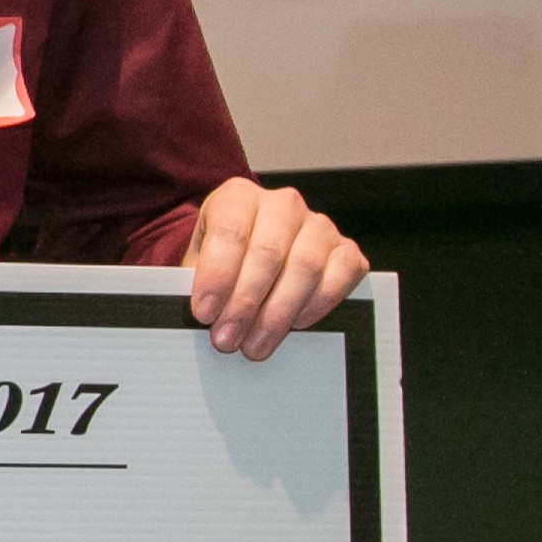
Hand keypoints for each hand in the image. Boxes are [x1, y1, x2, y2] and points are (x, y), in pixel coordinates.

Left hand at [183, 178, 365, 358]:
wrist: (253, 252)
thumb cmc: (222, 258)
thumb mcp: (198, 262)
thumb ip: (194, 282)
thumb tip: (198, 317)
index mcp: (237, 197)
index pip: (230, 232)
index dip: (217, 276)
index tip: (204, 313)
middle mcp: (282, 204)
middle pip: (268, 253)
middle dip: (244, 304)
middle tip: (227, 338)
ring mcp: (318, 225)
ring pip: (305, 267)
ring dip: (278, 313)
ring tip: (255, 344)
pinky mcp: (346, 250)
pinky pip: (341, 275)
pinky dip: (319, 303)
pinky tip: (296, 324)